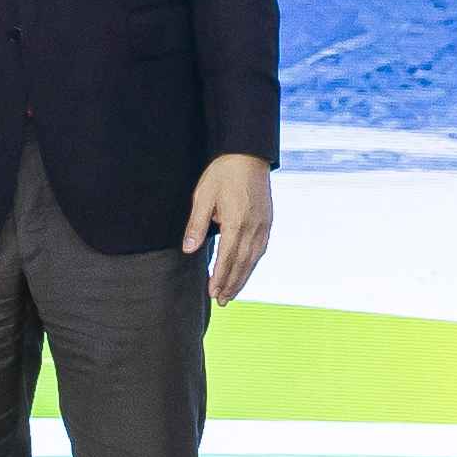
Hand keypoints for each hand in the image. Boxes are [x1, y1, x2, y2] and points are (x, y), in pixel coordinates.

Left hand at [185, 153, 274, 304]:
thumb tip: (189, 250)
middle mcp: (253, 228)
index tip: (212, 293)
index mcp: (235, 223)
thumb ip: (197, 224)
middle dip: (231, 284)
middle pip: (242, 264)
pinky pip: (261, 249)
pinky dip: (252, 264)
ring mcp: (263, 225)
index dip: (219, 278)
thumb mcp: (203, 196)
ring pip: (253, 259)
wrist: (249, 154)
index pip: (227, 258)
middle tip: (222, 302)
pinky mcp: (267, 221)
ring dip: (242, 278)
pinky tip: (246, 270)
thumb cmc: (223, 173)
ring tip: (232, 293)